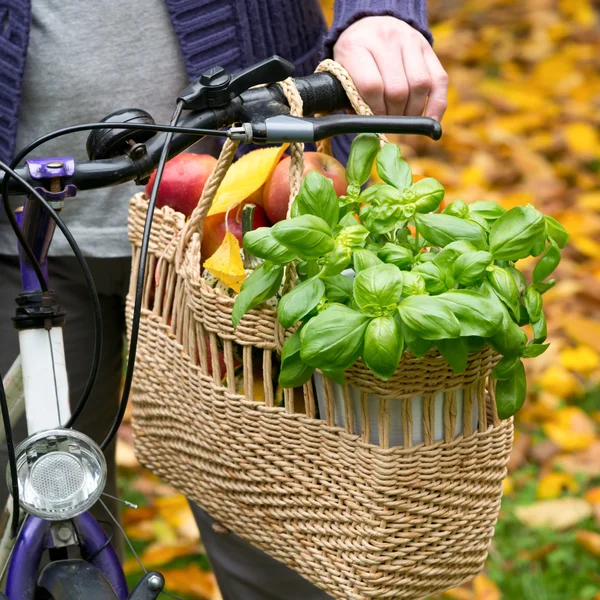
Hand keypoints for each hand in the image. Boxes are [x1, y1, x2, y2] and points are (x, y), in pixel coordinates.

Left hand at [333, 16, 447, 119]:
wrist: (370, 25)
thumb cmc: (354, 60)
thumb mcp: (343, 74)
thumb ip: (352, 99)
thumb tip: (369, 128)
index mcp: (357, 46)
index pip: (372, 86)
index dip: (375, 111)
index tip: (374, 122)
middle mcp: (385, 38)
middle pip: (398, 89)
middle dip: (394, 115)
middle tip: (389, 124)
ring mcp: (409, 40)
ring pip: (419, 85)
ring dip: (413, 112)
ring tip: (403, 120)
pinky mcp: (428, 47)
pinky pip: (439, 80)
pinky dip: (437, 106)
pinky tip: (430, 121)